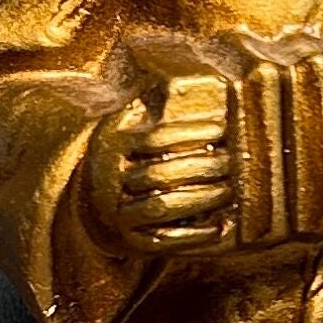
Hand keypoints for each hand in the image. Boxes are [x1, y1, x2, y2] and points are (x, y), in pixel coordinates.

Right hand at [86, 86, 234, 256]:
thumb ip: (140, 107)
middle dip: (201, 168)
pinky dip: (194, 235)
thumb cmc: (120, 160)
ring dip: (200, 199)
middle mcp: (108, 183)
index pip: (154, 138)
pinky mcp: (131, 243)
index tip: (221, 128)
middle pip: (161, 174)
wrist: (90, 209)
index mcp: (108, 148)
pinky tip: (220, 227)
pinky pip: (164, 240)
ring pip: (162, 207)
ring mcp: (118, 216)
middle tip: (232, 161)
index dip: (190, 132)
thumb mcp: (120, 129)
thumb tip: (164, 79)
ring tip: (230, 190)